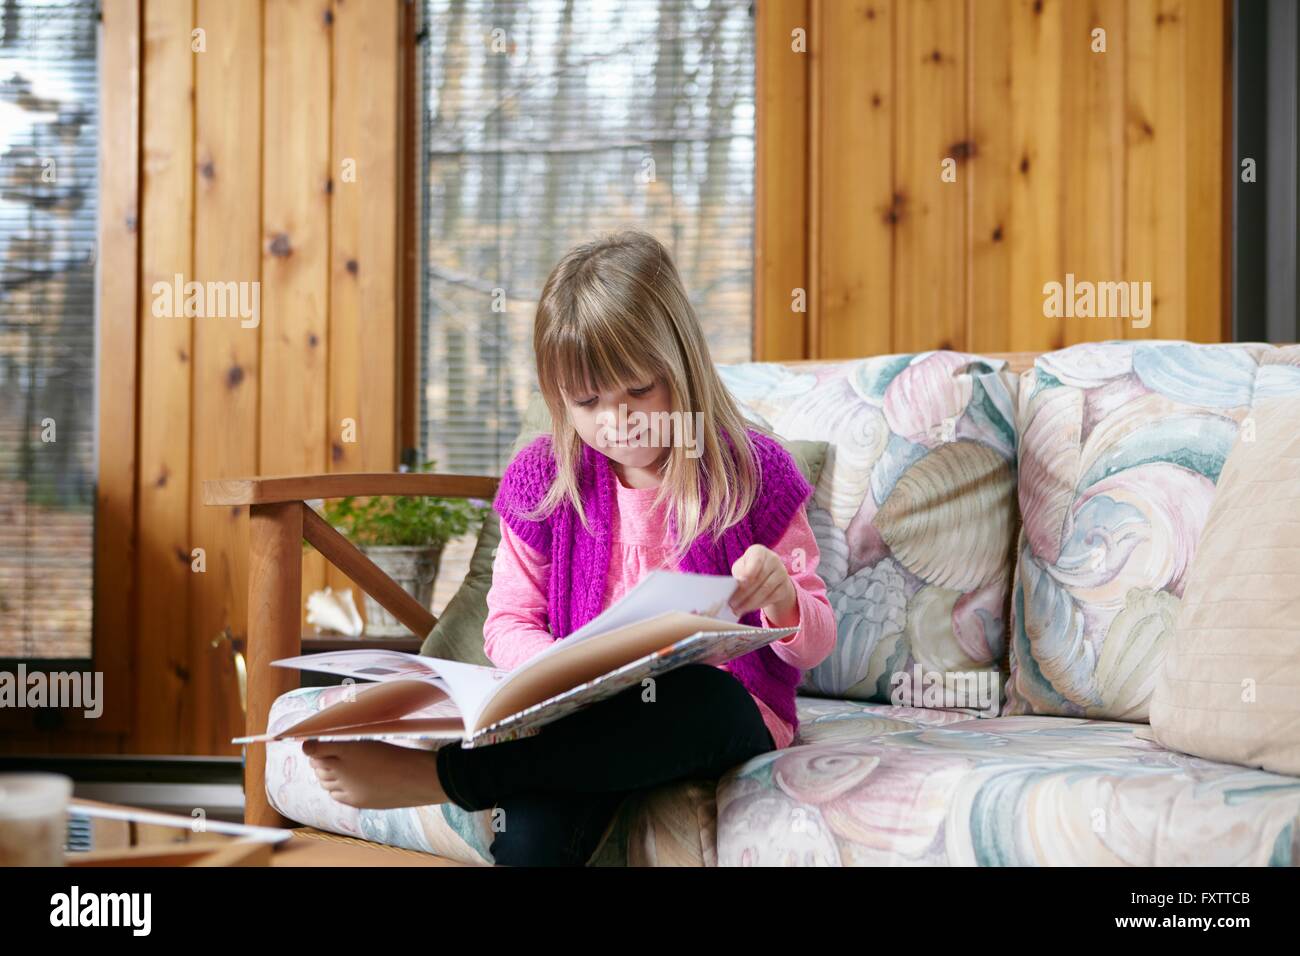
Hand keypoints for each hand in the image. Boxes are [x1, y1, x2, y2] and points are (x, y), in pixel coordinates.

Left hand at [302, 739, 444, 808]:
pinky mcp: (354, 800)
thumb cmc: (397, 753)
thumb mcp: (372, 741)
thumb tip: (325, 745)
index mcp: (347, 748)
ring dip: (323, 774)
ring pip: (324, 781)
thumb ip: (347, 744)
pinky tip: (340, 783)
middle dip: (317, 760)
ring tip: (330, 768)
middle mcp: (343, 768)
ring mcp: (348, 786)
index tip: (308, 743)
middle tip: (320, 754)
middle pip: (317, 766)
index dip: (310, 746)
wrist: (415, 778)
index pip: (314, 749)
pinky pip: (335, 794)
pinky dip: (333, 788)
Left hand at [728, 544, 797, 626]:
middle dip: (743, 593)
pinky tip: (748, 609)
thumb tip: (737, 585)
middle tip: (732, 604)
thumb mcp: (742, 566)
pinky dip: (758, 605)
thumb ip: (739, 573)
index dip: (749, 572)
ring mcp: (782, 573)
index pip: (756, 560)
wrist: (770, 574)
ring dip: (750, 602)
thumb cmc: (749, 569)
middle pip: (758, 579)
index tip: (740, 583)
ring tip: (738, 610)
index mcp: (759, 551)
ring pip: (765, 590)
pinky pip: (771, 598)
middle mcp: (773, 559)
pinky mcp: (785, 587)